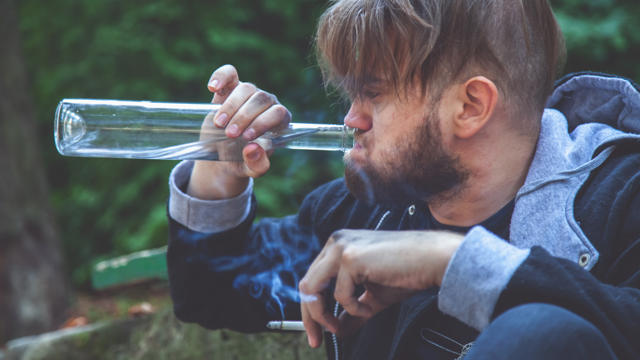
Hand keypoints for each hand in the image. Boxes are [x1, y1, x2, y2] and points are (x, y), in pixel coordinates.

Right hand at [187, 64, 290, 199]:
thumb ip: (257, 165)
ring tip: (219, 124)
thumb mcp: (250, 169)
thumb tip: (253, 148)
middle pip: (262, 99)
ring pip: (246, 88)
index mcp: (279, 122)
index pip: (279, 113)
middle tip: (230, 134)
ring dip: (231, 106)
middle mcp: (267, 104)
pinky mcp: (229, 88)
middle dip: (245, 116)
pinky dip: (220, 76)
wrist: (222, 156)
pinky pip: (229, 73)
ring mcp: (248, 94)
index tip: (247, 137)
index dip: (263, 122)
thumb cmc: (242, 161)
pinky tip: (212, 88)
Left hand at [298, 230, 463, 347]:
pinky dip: (354, 308)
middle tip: (316, 340)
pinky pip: (340, 295)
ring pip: (312, 288)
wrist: (433, 259)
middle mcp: (336, 242)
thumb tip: (339, 330)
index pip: (313, 278)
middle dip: (310, 316)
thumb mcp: (373, 296)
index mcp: (339, 245)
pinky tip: (370, 306)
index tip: (315, 333)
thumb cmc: (407, 274)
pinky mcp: (350, 257)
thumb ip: (353, 311)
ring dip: (323, 315)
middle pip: (306, 284)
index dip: (310, 308)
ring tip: (340, 326)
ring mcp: (341, 247)